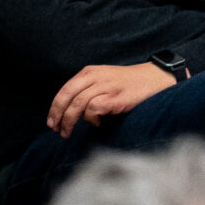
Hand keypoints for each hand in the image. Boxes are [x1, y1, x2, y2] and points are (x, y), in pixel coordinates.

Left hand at [47, 61, 175, 135]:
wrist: (154, 79)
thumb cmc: (127, 84)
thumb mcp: (103, 79)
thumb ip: (87, 89)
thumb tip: (69, 111)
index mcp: (89, 72)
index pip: (65, 89)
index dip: (55, 107)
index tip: (51, 121)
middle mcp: (94, 77)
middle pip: (67, 95)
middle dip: (58, 114)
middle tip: (55, 129)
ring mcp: (105, 86)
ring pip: (77, 104)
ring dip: (69, 121)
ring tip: (68, 132)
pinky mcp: (115, 97)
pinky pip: (93, 109)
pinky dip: (91, 119)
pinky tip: (97, 124)